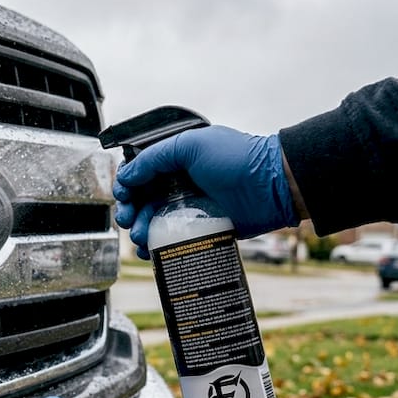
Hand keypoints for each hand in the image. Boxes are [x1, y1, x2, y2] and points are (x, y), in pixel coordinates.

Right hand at [112, 126, 298, 258]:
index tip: (123, 195)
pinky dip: (156, 247)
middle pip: (142, 199)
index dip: (127, 184)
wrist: (273, 186)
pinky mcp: (201, 229)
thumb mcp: (191, 145)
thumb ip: (154, 157)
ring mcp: (190, 207)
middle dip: (130, 210)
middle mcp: (181, 183)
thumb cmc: (237, 159)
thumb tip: (127, 175)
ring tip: (141, 237)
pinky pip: (172, 239)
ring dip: (141, 230)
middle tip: (128, 219)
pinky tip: (149, 251)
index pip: (141, 172)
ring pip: (153, 222)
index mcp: (177, 160)